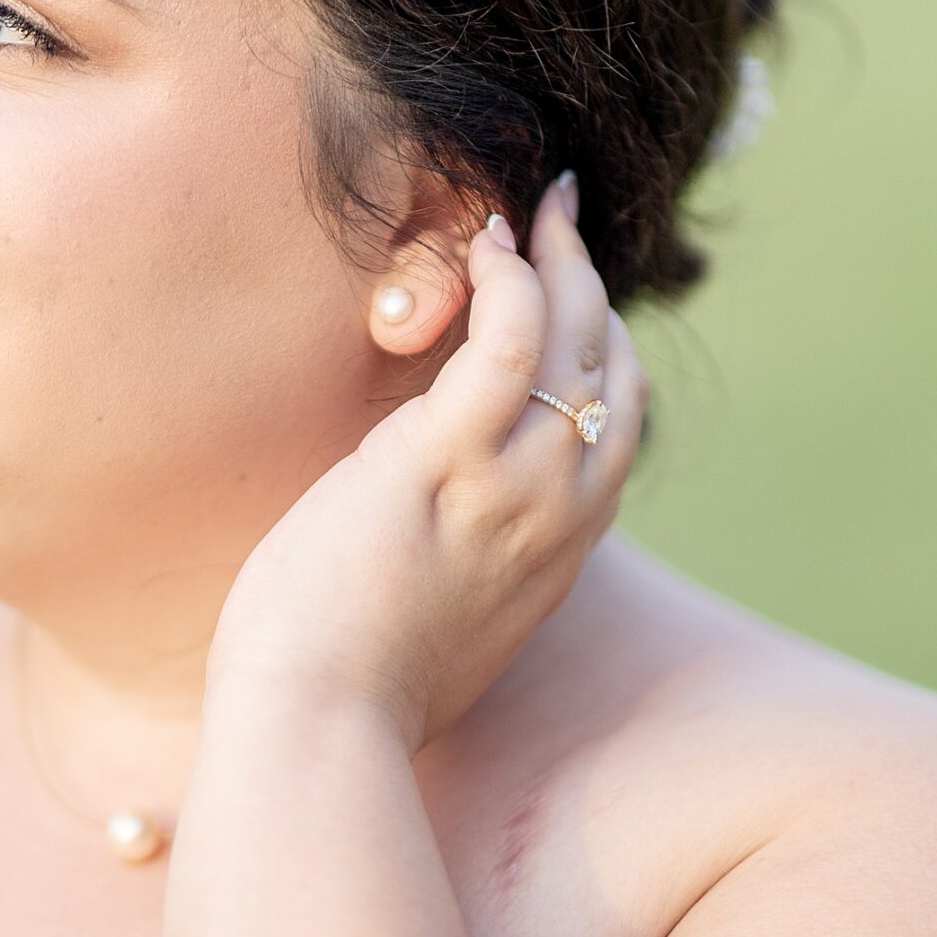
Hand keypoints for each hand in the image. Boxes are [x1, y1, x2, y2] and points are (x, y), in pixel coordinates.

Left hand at [206, 180, 648, 755]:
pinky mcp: (444, 464)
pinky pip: (507, 345)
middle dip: (592, 283)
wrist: (320, 729)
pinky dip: (508, 282)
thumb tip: (428, 564)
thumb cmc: (350, 696)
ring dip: (557, 259)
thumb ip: (458, 582)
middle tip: (559, 218)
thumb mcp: (438, 635)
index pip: (616, 430)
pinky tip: (484, 244)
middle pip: (612, 369)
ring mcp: (513, 488)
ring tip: (527, 208)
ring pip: (573, 342)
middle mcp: (558, 516)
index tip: (572, 300)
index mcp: (559, 556)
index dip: (603, 352)